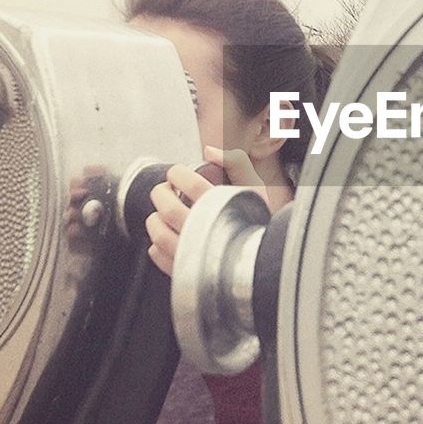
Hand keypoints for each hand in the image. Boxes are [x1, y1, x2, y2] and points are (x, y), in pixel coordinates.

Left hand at [144, 145, 267, 275]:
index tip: (176, 173)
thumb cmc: (262, 221)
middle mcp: (205, 233)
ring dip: (154, 219)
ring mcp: (195, 256)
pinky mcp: (188, 272)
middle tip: (164, 189)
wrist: (267, 259)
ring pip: (160, 235)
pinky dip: (156, 246)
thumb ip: (236, 162)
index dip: (177, 174)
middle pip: (169, 209)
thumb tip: (208, 150)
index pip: (191, 184)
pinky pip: (161, 258)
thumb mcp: (255, 187)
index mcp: (223, 208)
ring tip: (160, 213)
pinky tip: (164, 237)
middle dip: (160, 193)